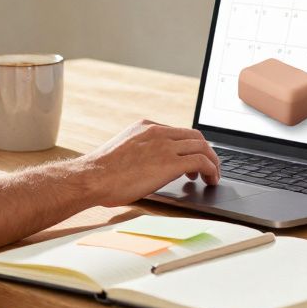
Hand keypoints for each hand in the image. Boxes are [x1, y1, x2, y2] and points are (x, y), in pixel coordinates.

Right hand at [74, 120, 220, 206]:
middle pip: (195, 136)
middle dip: (206, 152)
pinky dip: (211, 170)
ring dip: (212, 162)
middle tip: (208, 168)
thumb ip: (141, 151)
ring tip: (212, 176)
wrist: (94, 177)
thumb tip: (150, 165)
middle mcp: (158, 132)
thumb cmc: (102, 172)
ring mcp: (165, 146)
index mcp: (146, 126)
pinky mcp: (171, 163)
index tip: (193, 158)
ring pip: (203, 147)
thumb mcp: (123, 150)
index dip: (190, 146)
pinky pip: (202, 162)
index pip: (178, 131)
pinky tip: (210, 180)